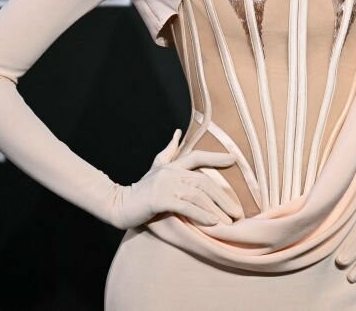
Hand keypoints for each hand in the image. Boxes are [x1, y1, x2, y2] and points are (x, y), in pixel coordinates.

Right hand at [107, 129, 243, 229]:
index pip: (197, 157)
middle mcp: (171, 173)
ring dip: (216, 210)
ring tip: (228, 222)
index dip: (215, 158)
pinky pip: (186, 207)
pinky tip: (212, 223)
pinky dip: (201, 215)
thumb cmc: (140, 189)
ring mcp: (165, 185)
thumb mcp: (155, 168)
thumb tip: (177, 132)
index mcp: (172, 166)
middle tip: (237, 212)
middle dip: (223, 197)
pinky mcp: (159, 199)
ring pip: (198, 195)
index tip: (234, 159)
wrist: (118, 205)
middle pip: (204, 182)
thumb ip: (168, 152)